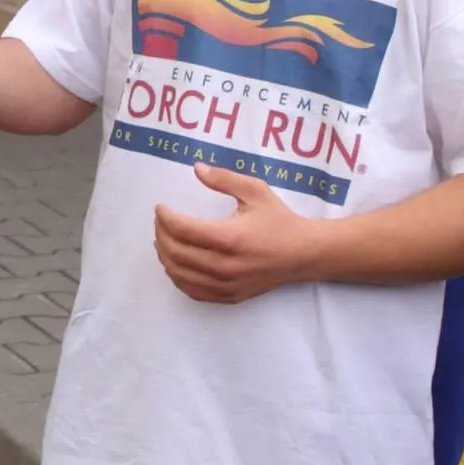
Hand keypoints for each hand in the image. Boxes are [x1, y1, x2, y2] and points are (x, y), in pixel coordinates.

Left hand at [153, 164, 317, 303]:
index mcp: (230, 238)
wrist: (303, 254)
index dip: (165, 218)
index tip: (160, 207)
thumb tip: (197, 168)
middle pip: (176, 252)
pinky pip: (192, 291)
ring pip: (180, 274)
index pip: (182, 230)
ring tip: (163, 239)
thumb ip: (224, 179)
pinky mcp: (229, 296)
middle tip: (160, 221)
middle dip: (161, 234)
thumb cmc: (279, 220)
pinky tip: (175, 263)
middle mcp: (225, 265)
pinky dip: (177, 277)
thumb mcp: (255, 191)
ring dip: (165, 255)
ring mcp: (227, 284)